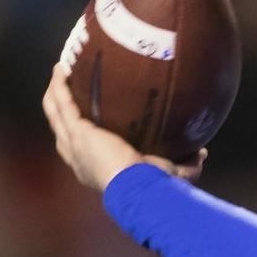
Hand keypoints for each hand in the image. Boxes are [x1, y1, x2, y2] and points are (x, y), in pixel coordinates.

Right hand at [41, 64, 205, 191]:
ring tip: (59, 74)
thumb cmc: (153, 186)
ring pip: (55, 113)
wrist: (137, 187)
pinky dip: (59, 86)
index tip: (87, 118)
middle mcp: (78, 157)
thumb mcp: (171, 174)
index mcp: (94, 168)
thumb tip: (202, 153)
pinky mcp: (78, 131)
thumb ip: (186, 164)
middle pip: (62, 128)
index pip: (81, 148)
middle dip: (61, 109)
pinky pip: (62, 103)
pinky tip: (60, 69)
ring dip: (55, 93)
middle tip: (67, 89)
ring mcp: (74, 143)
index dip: (79, 132)